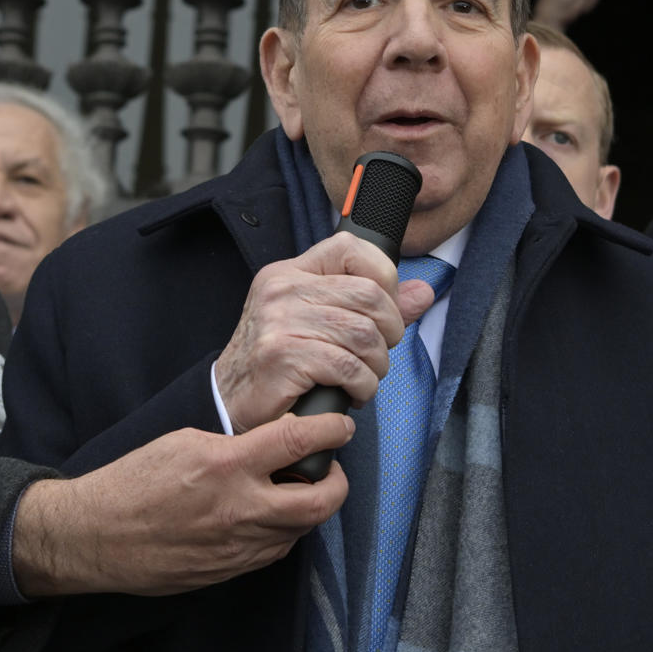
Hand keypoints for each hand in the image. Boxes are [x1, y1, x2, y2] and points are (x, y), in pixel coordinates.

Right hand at [10, 413, 355, 596]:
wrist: (96, 536)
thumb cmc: (133, 483)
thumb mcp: (185, 442)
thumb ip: (236, 445)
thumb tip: (277, 443)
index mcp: (226, 465)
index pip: (299, 442)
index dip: (331, 432)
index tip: (340, 428)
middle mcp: (239, 509)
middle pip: (321, 502)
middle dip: (337, 482)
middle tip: (330, 469)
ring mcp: (237, 546)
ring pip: (301, 530)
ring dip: (308, 509)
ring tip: (295, 492)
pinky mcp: (229, 571)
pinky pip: (274, 551)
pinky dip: (282, 532)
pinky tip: (267, 518)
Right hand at [215, 232, 433, 432]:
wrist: (228, 402)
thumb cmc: (278, 364)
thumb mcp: (320, 325)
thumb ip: (372, 308)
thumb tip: (423, 292)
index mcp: (290, 273)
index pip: (350, 249)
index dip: (384, 278)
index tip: (385, 311)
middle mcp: (282, 289)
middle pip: (368, 294)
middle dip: (390, 331)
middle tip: (378, 354)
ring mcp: (278, 321)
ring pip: (363, 334)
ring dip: (377, 365)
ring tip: (365, 379)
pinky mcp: (281, 355)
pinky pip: (347, 366)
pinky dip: (362, 386)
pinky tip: (353, 393)